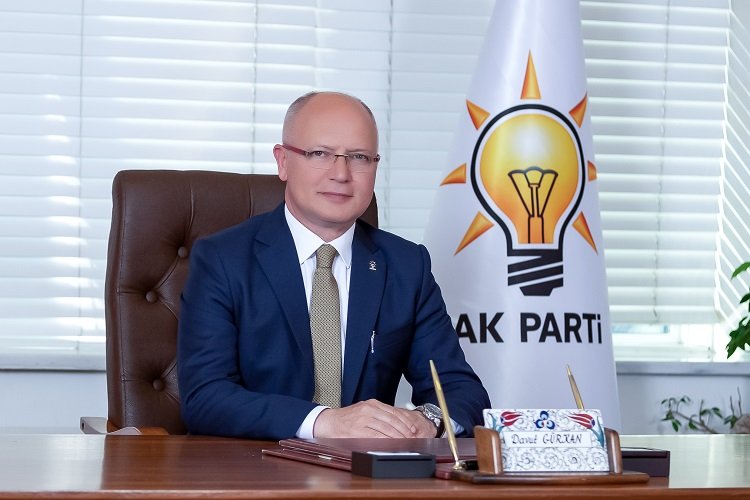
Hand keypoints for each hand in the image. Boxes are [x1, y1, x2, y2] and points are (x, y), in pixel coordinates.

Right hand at [313, 399, 436, 437]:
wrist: (328, 422)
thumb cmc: (347, 419)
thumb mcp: (365, 412)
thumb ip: (380, 416)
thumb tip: (398, 426)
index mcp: (372, 404)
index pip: (394, 413)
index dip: (406, 422)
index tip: (413, 430)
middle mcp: (369, 409)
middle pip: (393, 421)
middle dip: (405, 432)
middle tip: (412, 439)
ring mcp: (363, 420)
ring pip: (387, 430)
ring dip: (398, 439)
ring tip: (405, 445)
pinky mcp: (358, 431)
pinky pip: (376, 438)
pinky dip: (386, 443)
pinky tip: (392, 447)